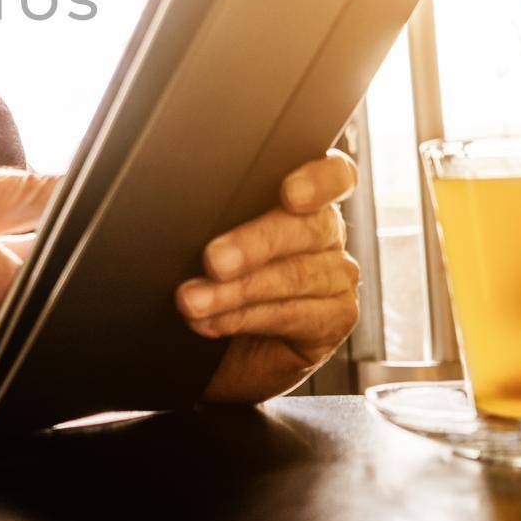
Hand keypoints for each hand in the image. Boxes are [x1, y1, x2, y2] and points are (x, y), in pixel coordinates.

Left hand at [175, 150, 360, 403]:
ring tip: (193, 301)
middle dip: (253, 244)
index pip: (334, 174)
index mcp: (304, 198)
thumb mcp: (214, 235)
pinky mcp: (336, 318)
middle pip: (307, 228)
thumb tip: (182, 207)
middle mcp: (328, 233)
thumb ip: (219, 214)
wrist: (225, 346)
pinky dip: (245, 318)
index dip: (319, 180)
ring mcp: (338, 276)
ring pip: (294, 275)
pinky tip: (213, 322)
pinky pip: (294, 314)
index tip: (289, 193)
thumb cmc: (215, 276)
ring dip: (237, 291)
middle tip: (213, 260)